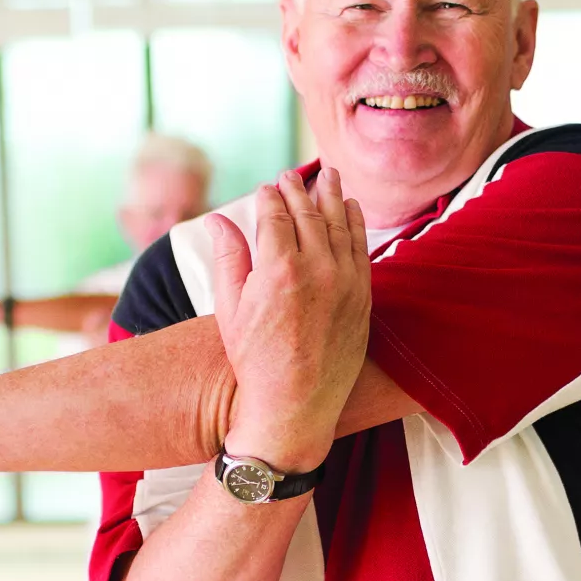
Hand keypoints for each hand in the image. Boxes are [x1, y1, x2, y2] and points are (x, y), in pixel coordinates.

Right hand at [205, 166, 369, 471]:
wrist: (295, 405)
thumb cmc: (254, 360)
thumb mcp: (230, 309)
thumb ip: (228, 257)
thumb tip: (216, 218)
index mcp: (278, 269)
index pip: (275, 215)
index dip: (269, 197)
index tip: (266, 188)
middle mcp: (317, 269)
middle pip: (308, 213)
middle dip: (298, 189)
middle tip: (291, 175)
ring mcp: (345, 282)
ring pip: (339, 224)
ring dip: (333, 196)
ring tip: (329, 175)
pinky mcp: (363, 296)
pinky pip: (361, 248)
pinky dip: (356, 223)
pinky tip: (351, 207)